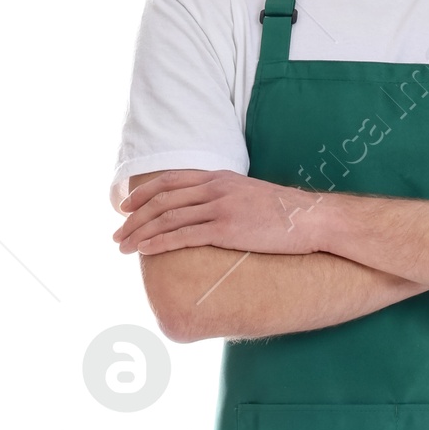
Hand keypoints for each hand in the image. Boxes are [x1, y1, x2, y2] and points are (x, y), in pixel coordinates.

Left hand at [113, 169, 324, 256]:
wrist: (311, 219)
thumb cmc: (285, 215)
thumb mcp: (251, 197)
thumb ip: (227, 200)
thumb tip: (211, 216)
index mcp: (219, 178)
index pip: (170, 181)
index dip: (143, 193)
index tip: (125, 207)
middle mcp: (215, 188)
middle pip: (162, 199)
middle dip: (134, 217)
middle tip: (117, 234)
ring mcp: (220, 207)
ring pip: (167, 218)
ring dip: (140, 233)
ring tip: (123, 247)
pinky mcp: (226, 229)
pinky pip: (183, 235)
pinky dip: (159, 243)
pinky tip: (144, 251)